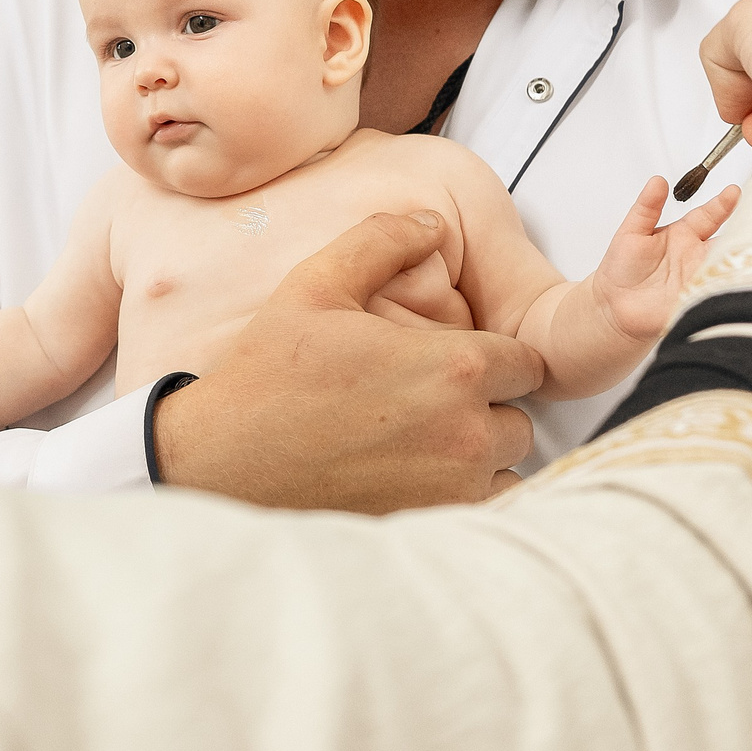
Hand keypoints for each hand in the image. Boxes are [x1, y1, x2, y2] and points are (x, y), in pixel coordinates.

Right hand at [154, 211, 542, 512]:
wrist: (224, 461)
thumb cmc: (268, 378)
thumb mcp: (317, 285)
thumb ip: (381, 241)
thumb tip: (430, 222)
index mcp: (454, 367)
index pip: (527, 362)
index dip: (495, 358)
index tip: (456, 362)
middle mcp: (466, 432)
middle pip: (520, 419)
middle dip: (488, 409)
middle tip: (430, 402)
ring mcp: (453, 489)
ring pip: (505, 469)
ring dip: (479, 457)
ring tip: (422, 443)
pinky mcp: (431, 528)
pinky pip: (482, 512)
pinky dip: (463, 498)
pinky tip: (415, 478)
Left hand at [592, 177, 740, 339]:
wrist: (614, 306)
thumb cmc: (622, 268)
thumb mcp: (632, 232)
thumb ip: (646, 207)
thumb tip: (657, 181)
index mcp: (686, 234)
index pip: (711, 215)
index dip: (722, 204)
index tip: (734, 192)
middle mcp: (699, 255)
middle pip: (729, 240)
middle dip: (746, 230)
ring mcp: (703, 278)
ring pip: (731, 265)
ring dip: (742, 258)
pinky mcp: (701, 301)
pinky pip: (722, 293)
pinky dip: (731, 287)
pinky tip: (737, 281)